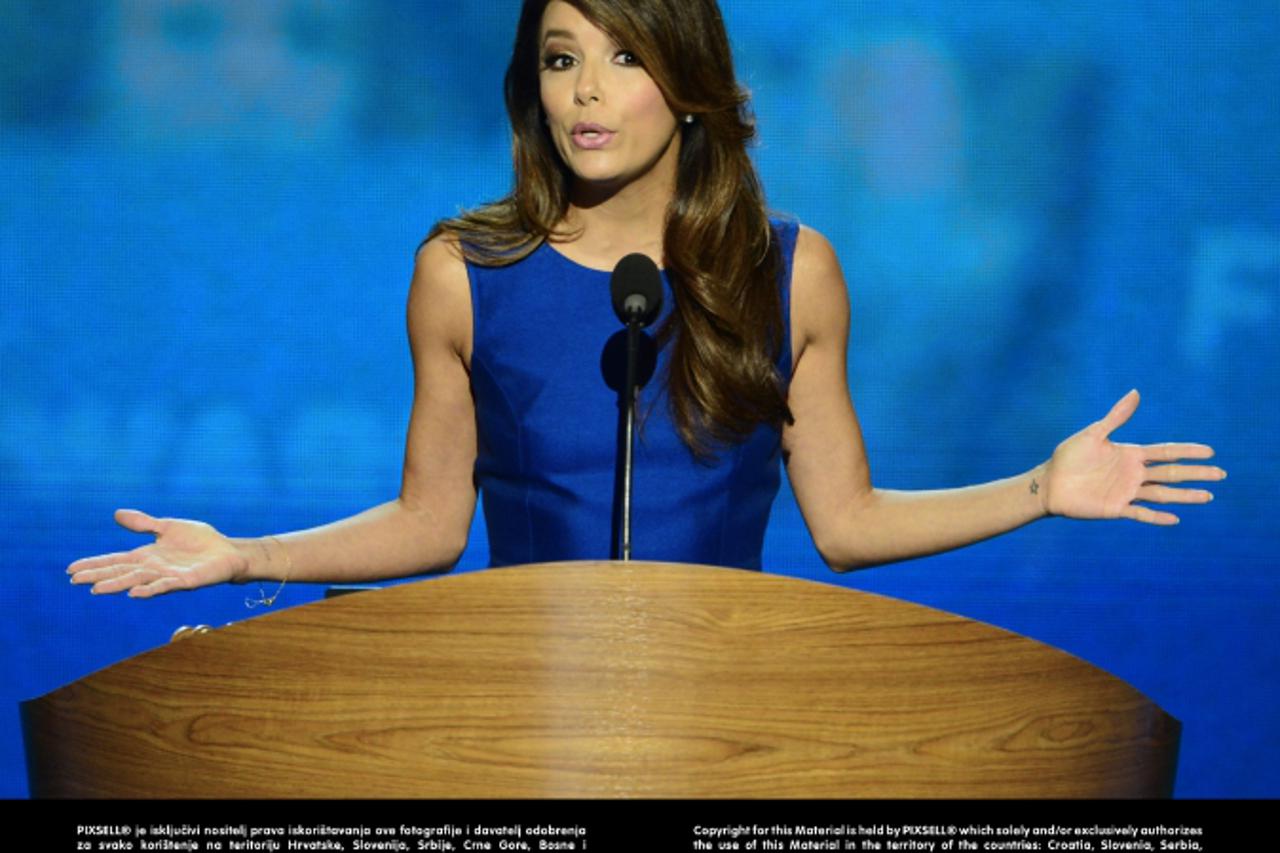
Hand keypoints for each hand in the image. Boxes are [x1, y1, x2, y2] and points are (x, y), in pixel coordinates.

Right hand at [68, 509, 249, 597]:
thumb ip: (144, 524)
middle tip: (75, 580)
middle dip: (98, 576)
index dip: (94, 564)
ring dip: (117, 585)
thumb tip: (116, 514)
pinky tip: (134, 593)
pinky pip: (165, 586)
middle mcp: (153, 568)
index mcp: (147, 556)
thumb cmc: (200, 542)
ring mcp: (168, 576)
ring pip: (137, 580)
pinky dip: (150, 589)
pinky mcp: (185, 581)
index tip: (71, 569)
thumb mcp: (168, 527)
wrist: (228, 552)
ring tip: (96, 589)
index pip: (115, 560)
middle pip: (120, 572)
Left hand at [1040, 390, 1225, 524]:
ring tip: (1208, 496)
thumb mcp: (1094, 433)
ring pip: (1162, 494)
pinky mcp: (1116, 508)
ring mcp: (1127, 492)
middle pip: (1171, 473)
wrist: (1049, 483)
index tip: (1210, 451)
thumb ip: (1117, 416)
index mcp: (1130, 454)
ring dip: (1185, 496)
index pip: (1166, 452)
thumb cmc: (1069, 456)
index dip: (1187, 451)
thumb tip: (1136, 392)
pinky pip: (1141, 513)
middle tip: (1221, 474)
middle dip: (1196, 473)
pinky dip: (1157, 517)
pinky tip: (1175, 519)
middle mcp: (1133, 474)